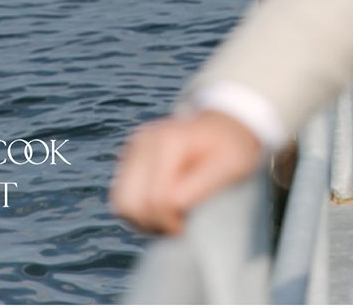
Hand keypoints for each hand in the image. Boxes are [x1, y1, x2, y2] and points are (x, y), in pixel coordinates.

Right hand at [109, 110, 263, 235]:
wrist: (224, 127)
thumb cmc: (231, 149)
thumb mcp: (231, 167)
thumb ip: (200, 189)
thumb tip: (172, 211)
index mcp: (169, 140)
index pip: (157, 199)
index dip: (173, 222)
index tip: (190, 224)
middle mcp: (144, 140)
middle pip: (130, 204)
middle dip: (154, 223)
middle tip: (179, 224)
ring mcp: (133, 148)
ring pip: (121, 204)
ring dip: (143, 220)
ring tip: (171, 218)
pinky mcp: (129, 160)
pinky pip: (121, 199)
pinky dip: (138, 212)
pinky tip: (162, 209)